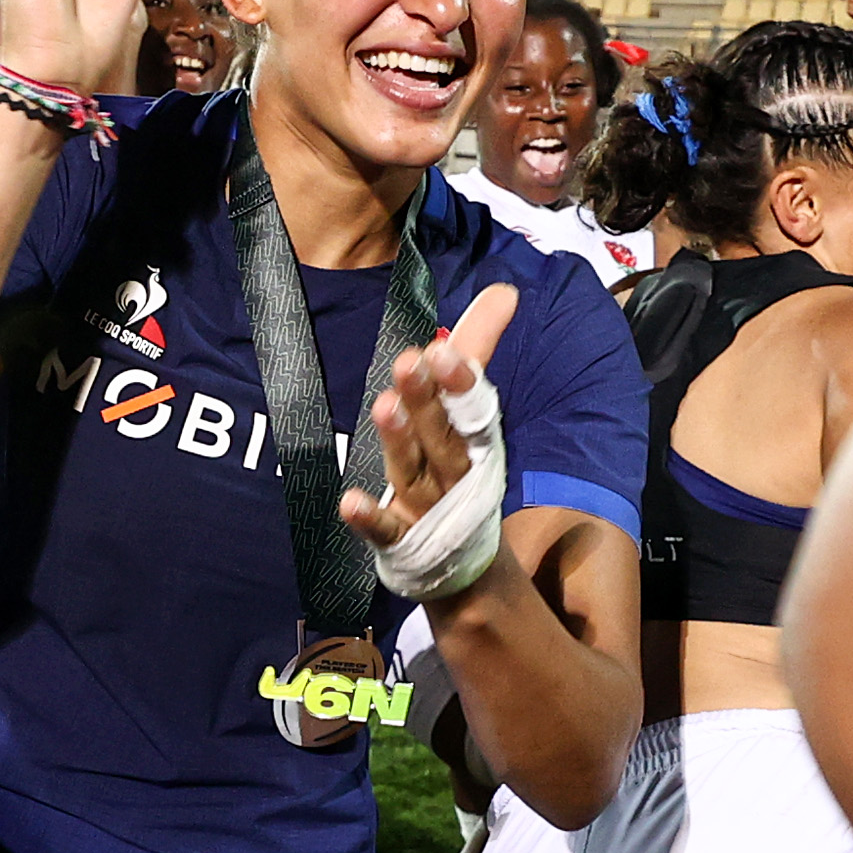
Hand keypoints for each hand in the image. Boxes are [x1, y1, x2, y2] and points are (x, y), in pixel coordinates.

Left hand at [339, 281, 521, 572]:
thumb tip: (504, 290)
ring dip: (400, 441)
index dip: (461, 380)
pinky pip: (385, 529)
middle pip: (442, 434)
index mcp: (474, 440)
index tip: (444, 350)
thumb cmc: (462, 469)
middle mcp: (454, 471)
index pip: (472, 406)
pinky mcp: (402, 539)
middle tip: (412, 361)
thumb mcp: (470, 411)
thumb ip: (479, 348)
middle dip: (429, 401)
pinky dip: (369, 518)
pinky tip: (348, 502)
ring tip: (384, 406)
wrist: (465, 562)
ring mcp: (427, 507)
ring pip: (412, 471)